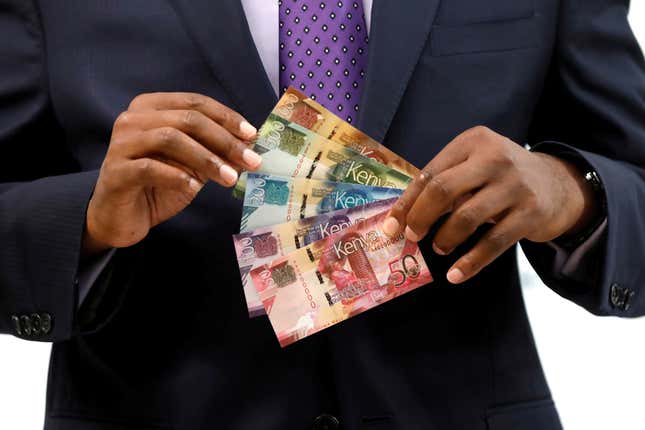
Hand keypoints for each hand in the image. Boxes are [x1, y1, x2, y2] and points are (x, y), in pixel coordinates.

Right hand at [83, 92, 261, 255]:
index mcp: (152, 108)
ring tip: (229, 178)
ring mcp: (121, 144)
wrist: (122, 217)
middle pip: (187, 119)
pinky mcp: (116, 172)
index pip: (195, 102)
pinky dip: (177, 176)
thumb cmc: (159, 186)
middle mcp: (133, 119)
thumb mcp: (193, 166)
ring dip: (206, 159)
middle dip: (224, 140)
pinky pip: (150, 167)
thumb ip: (216, 152)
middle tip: (251, 160)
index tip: (252, 135)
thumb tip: (250, 146)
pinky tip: (194, 188)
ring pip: (170, 139)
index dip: (227, 117)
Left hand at [382, 126, 597, 283]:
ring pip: (466, 217)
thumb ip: (443, 183)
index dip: (406, 203)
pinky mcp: (532, 212)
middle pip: (443, 189)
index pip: (430, 174)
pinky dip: (471, 262)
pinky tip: (456, 275)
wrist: (559, 184)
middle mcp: (495, 157)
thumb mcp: (474, 167)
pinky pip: (493, 242)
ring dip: (445, 238)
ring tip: (439, 248)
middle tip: (412, 236)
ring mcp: (515, 184)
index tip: (390, 227)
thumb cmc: (500, 178)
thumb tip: (401, 219)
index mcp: (473, 141)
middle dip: (420, 218)